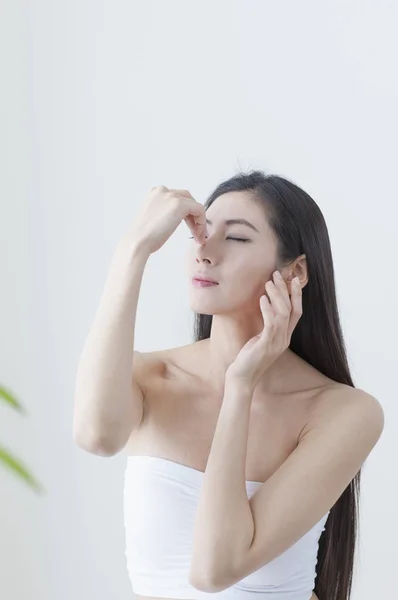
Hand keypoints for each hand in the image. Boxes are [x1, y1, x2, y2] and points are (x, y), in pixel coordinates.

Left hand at [226, 271, 302, 386]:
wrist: (243, 378)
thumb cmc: (249, 358)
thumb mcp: (261, 339)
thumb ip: (267, 326)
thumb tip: (266, 307)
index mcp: (285, 337)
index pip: (297, 312)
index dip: (297, 295)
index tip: (293, 279)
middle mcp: (284, 339)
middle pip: (291, 309)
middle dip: (286, 290)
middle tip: (277, 274)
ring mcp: (277, 342)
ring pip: (283, 313)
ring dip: (276, 295)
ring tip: (268, 282)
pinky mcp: (266, 345)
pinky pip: (270, 323)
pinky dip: (267, 309)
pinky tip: (261, 298)